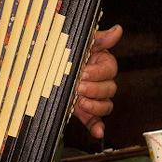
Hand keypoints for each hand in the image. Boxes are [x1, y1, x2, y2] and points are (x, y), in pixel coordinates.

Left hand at [72, 23, 121, 140]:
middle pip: (110, 89)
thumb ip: (98, 38)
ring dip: (96, 106)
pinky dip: (97, 127)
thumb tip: (118, 29)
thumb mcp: (79, 43)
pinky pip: (95, 121)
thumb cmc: (63, 52)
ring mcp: (94, 98)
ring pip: (106, 105)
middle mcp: (101, 82)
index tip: (83, 72)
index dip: (98, 73)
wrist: (42, 69)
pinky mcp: (85, 112)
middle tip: (79, 87)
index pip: (109, 69)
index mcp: (102, 63)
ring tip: (81, 103)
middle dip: (95, 89)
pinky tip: (97, 132)